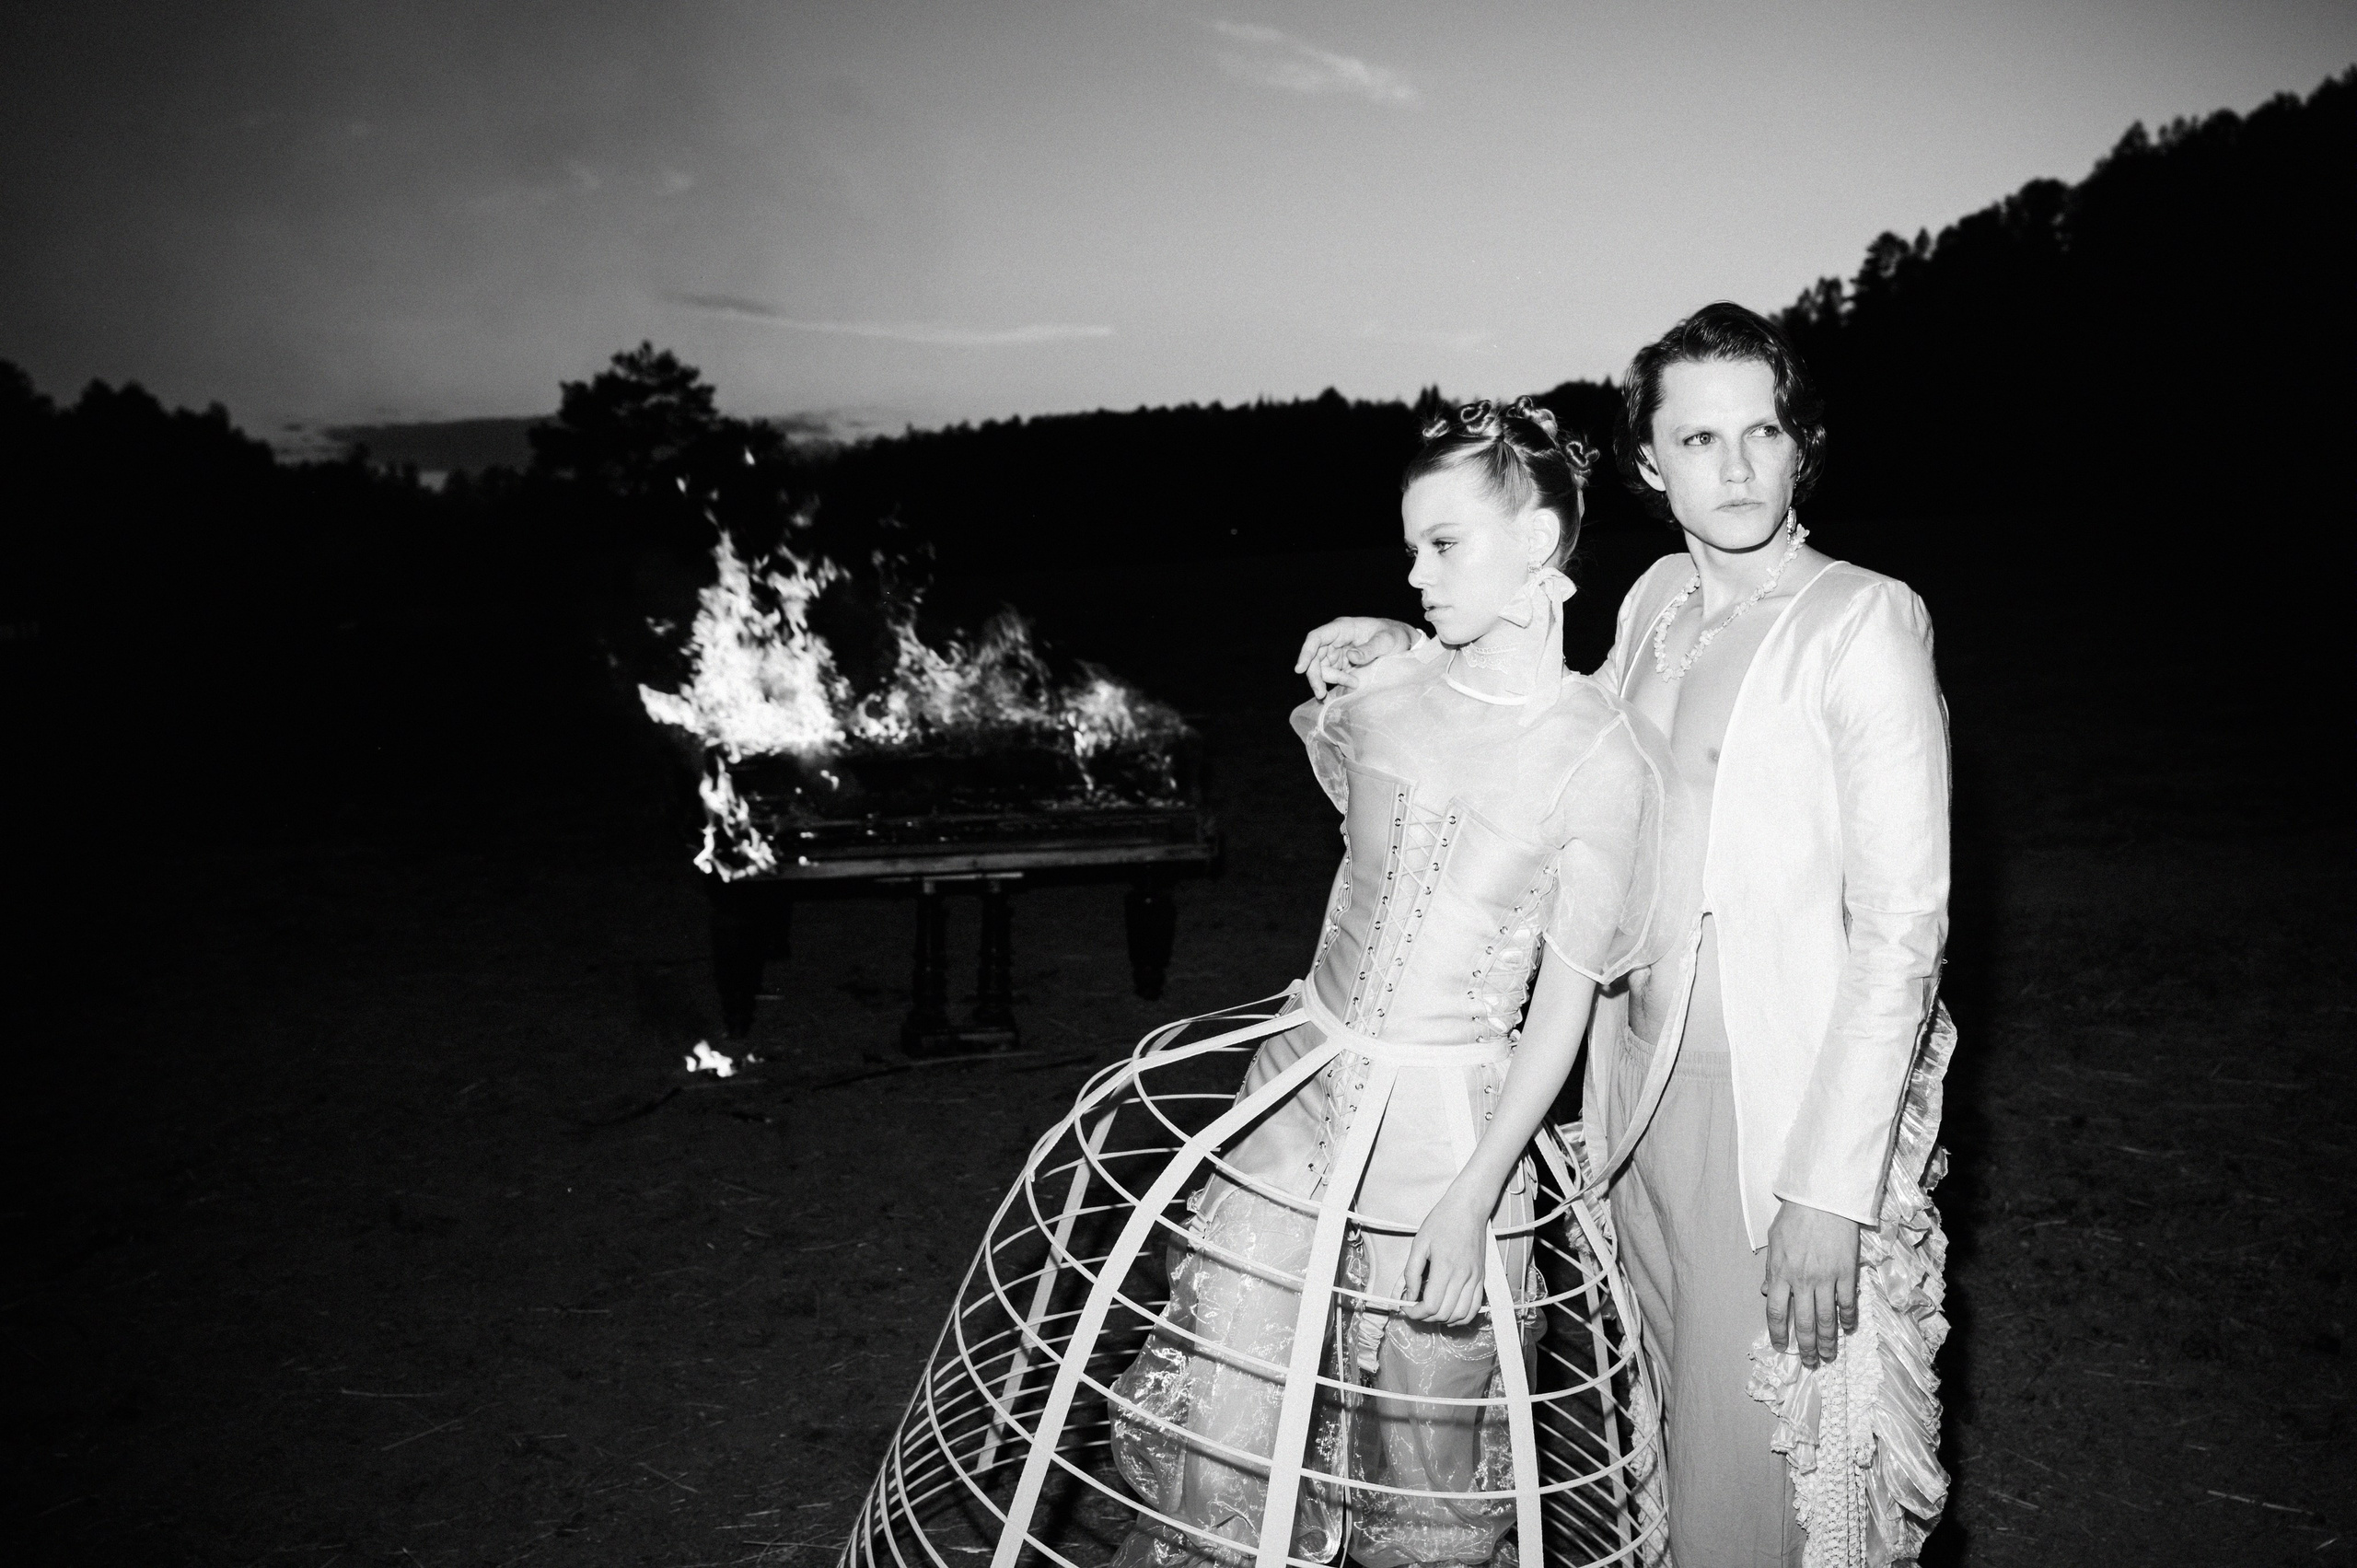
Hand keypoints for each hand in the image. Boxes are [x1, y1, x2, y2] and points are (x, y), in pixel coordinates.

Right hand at [1294, 617, 1415, 698]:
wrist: (1403, 643)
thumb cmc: (1395, 636)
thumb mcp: (1386, 641)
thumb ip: (1369, 649)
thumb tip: (1350, 655)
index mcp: (1343, 628)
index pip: (1316, 638)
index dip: (1306, 652)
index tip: (1300, 669)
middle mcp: (1336, 639)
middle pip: (1315, 657)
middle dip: (1315, 675)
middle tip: (1321, 693)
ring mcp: (1338, 651)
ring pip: (1322, 668)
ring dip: (1332, 680)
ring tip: (1354, 684)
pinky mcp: (1343, 663)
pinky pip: (1332, 674)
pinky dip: (1336, 683)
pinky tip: (1346, 688)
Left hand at [1400, 1192, 1488, 1326]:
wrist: (1468, 1208)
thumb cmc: (1443, 1221)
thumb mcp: (1419, 1243)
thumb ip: (1412, 1272)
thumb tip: (1409, 1295)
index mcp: (1445, 1267)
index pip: (1431, 1305)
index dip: (1415, 1313)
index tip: (1407, 1308)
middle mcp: (1463, 1276)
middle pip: (1444, 1314)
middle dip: (1426, 1317)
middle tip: (1415, 1309)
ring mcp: (1475, 1278)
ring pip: (1461, 1315)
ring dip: (1444, 1319)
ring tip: (1431, 1311)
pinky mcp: (1482, 1278)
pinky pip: (1475, 1307)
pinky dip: (1462, 1317)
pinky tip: (1450, 1312)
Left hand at [1763, 1200, 1860, 1368]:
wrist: (1823, 1198)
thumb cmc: (1795, 1216)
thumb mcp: (1774, 1241)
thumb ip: (1771, 1269)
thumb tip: (1768, 1292)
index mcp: (1781, 1272)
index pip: (1776, 1312)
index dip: (1778, 1334)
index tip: (1782, 1347)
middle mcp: (1802, 1280)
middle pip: (1803, 1322)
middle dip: (1807, 1346)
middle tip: (1811, 1361)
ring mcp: (1826, 1278)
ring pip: (1827, 1319)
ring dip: (1828, 1341)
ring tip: (1829, 1355)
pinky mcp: (1846, 1272)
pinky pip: (1847, 1302)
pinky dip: (1848, 1319)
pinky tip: (1848, 1329)